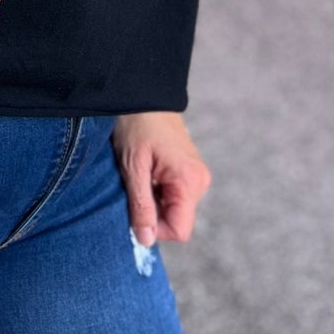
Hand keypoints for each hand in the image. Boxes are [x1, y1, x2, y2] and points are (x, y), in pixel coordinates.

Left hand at [111, 113, 211, 245]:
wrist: (143, 92)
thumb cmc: (136, 125)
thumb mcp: (133, 167)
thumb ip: (141, 206)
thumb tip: (146, 240)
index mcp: (190, 182)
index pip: (179, 230)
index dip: (155, 229)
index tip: (134, 209)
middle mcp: (199, 181)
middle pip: (176, 220)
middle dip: (152, 213)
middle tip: (133, 185)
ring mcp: (196, 176)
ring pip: (174, 209)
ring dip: (153, 200)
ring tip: (139, 174)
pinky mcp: (189, 171)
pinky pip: (174, 195)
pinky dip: (157, 190)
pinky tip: (146, 170)